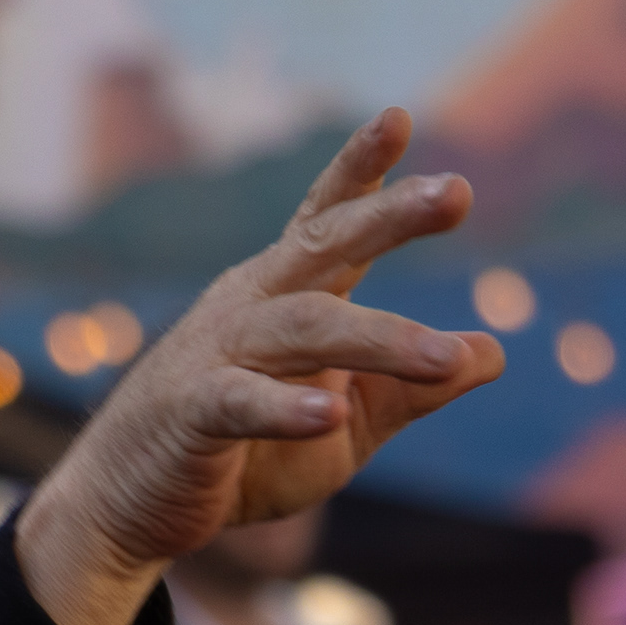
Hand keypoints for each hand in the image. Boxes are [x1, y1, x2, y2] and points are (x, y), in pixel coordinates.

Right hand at [12, 108, 503, 624]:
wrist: (132, 508)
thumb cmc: (244, 457)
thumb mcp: (345, 425)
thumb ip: (410, 390)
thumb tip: (493, 353)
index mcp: (285, 297)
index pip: (327, 223)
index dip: (361, 172)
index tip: (398, 116)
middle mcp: (250, 308)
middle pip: (324, 250)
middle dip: (389, 218)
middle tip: (455, 191)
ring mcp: (216, 354)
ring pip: (305, 328)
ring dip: (379, 341)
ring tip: (444, 358)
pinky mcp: (190, 413)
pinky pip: (240, 401)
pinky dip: (286, 408)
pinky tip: (328, 413)